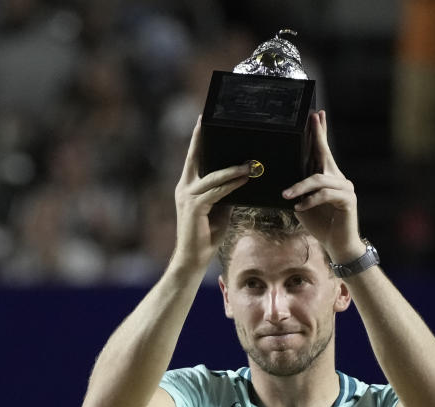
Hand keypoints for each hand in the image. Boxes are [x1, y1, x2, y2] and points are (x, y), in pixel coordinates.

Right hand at [173, 116, 250, 269]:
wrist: (194, 258)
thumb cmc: (207, 234)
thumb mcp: (220, 208)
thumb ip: (226, 192)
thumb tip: (243, 178)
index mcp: (188, 186)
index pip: (194, 158)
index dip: (198, 139)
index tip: (203, 120)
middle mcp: (184, 187)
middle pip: (196, 158)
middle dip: (204, 139)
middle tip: (212, 121)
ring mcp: (187, 197)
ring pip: (212, 176)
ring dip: (233, 169)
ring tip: (250, 163)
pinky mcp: (195, 208)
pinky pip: (216, 192)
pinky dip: (231, 185)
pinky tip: (244, 179)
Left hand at [282, 111, 364, 263]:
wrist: (337, 244)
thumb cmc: (320, 223)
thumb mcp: (302, 204)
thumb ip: (297, 189)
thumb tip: (281, 178)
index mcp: (327, 176)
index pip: (322, 151)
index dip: (319, 133)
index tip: (315, 115)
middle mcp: (337, 178)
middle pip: (325, 153)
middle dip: (318, 135)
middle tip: (313, 118)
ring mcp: (345, 187)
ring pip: (319, 179)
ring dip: (300, 187)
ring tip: (286, 195)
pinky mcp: (347, 200)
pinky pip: (325, 195)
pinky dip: (309, 200)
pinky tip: (299, 207)